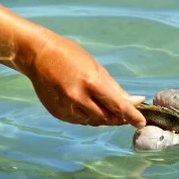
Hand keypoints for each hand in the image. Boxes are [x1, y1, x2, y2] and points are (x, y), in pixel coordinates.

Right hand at [19, 31, 146, 127]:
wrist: (37, 55)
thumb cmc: (71, 56)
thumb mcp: (96, 68)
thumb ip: (115, 89)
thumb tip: (136, 101)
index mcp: (91, 82)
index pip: (118, 106)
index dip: (132, 116)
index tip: (141, 122)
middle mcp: (78, 98)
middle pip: (107, 118)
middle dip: (119, 118)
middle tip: (126, 114)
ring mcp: (66, 107)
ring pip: (94, 122)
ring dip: (104, 117)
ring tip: (104, 105)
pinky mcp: (58, 113)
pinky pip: (80, 121)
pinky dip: (88, 116)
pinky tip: (86, 104)